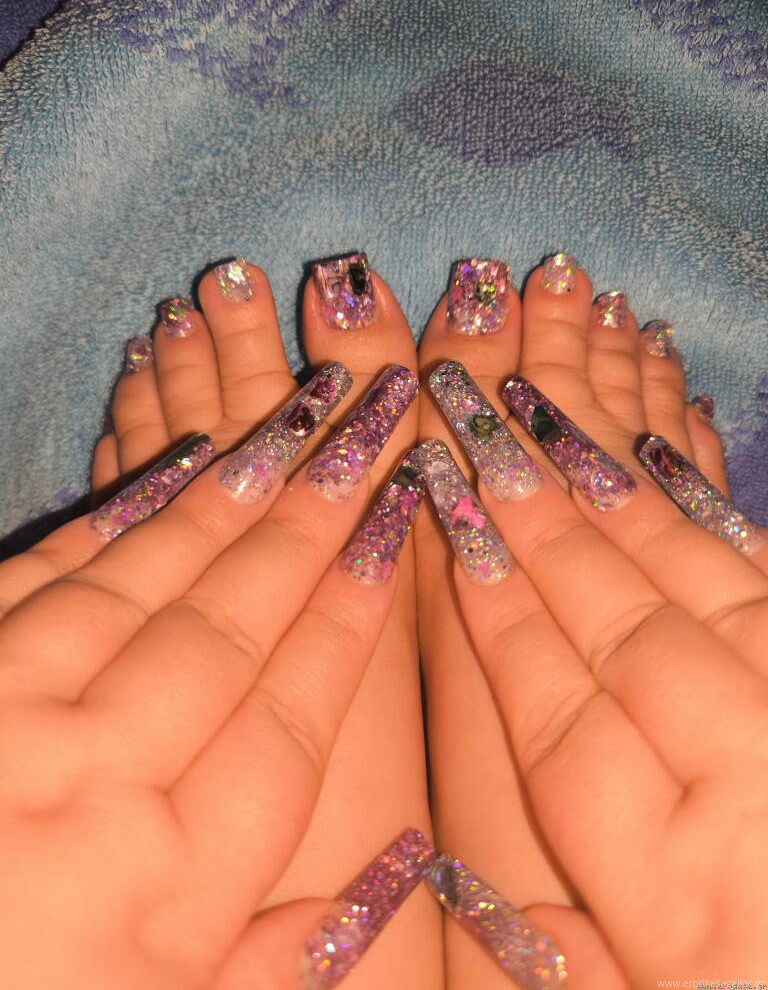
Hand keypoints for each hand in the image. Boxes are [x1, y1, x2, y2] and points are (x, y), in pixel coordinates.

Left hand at [0, 258, 434, 988]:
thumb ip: (273, 965)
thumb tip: (391, 879)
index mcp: (166, 894)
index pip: (293, 717)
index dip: (354, 611)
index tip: (401, 523)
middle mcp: (92, 789)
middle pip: (233, 627)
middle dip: (316, 514)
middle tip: (376, 418)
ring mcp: (4, 721)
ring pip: (148, 582)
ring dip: (234, 490)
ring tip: (303, 414)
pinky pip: (45, 575)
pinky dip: (122, 512)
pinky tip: (181, 459)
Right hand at [417, 257, 767, 986]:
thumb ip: (558, 955)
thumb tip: (450, 878)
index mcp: (687, 896)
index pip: (561, 718)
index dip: (495, 611)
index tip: (446, 516)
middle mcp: (759, 788)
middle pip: (623, 625)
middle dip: (536, 517)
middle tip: (470, 417)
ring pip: (702, 580)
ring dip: (612, 489)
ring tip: (542, 407)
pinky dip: (709, 513)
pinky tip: (662, 454)